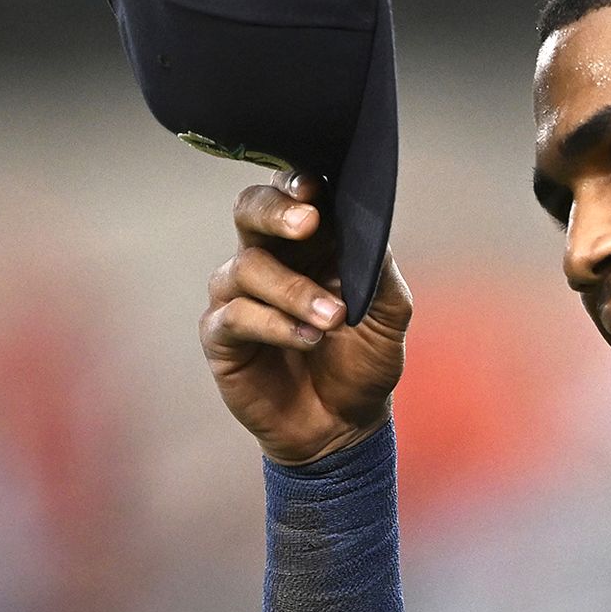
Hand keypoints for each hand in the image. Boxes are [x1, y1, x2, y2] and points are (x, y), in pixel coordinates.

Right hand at [199, 172, 411, 464]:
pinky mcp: (221, 335)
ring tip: (332, 319)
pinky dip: (274, 324)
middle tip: (307, 223)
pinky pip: (237, 315)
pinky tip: (307, 338)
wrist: (344, 427)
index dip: (296, 184)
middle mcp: (267, 260)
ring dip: (294, 290)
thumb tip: (372, 230)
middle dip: (276, 211)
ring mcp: (239, 295)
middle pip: (251, 211)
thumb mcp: (389, 317)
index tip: (314, 188)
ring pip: (248, 267)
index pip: (291, 197)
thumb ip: (380, 271)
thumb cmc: (363, 364)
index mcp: (308, 245)